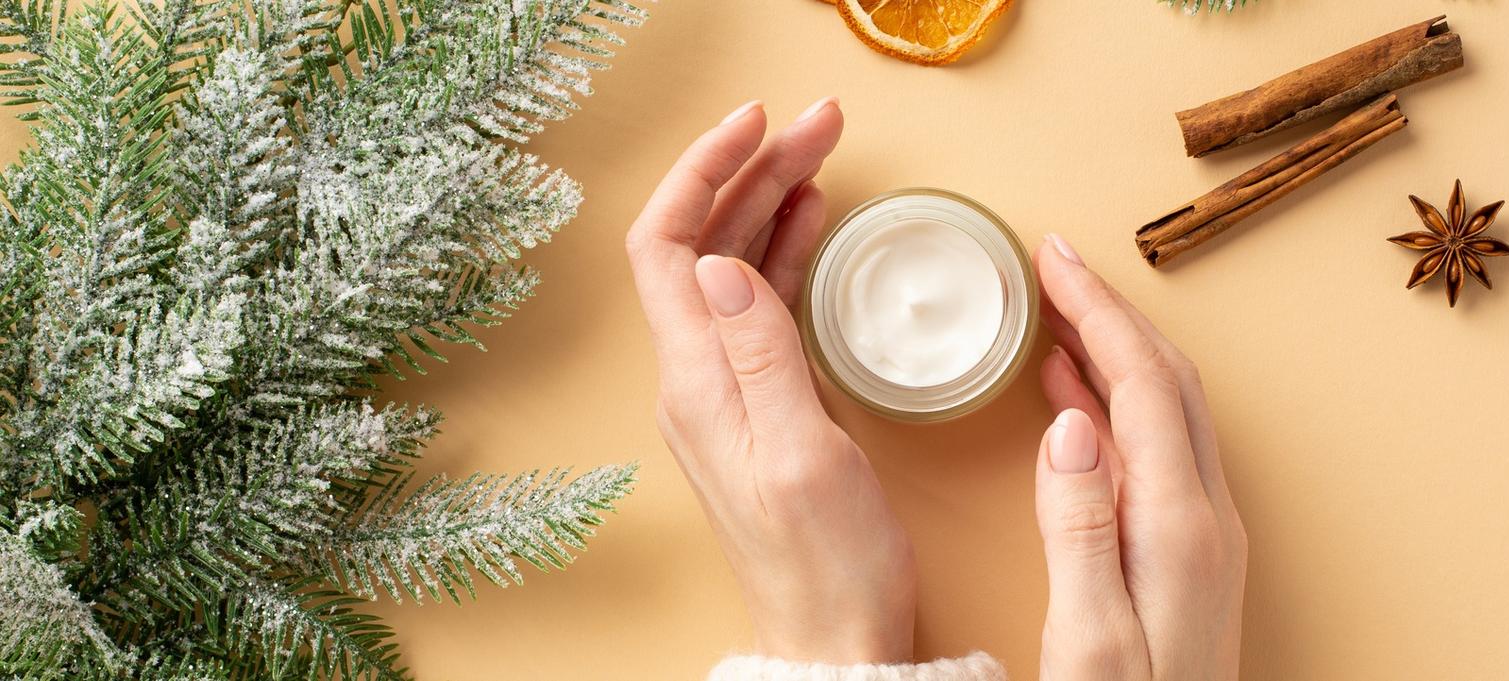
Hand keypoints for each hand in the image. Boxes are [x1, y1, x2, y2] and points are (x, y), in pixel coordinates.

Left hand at [624, 98, 915, 663]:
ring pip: (733, 270)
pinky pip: (760, 309)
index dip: (702, 174)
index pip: (667, 247)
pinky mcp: (761, 405)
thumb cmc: (827, 564)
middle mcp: (699, 379)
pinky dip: (785, 256)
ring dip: (771, 206)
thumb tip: (721, 262)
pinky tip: (813, 227)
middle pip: (704, 246)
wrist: (838, 639)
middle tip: (818, 127)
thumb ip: (760, 354)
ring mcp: (727, 390)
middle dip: (753, 173)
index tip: (755, 126)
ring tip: (821, 157)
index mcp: (697, 382)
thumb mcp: (801, 453)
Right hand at [1031, 235, 1247, 679]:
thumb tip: (1069, 423)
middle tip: (1055, 263)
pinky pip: (1156, 445)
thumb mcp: (1089, 635)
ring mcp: (1202, 532)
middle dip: (1110, 311)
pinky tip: (1073, 400)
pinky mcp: (1187, 550)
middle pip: (1167, 380)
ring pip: (1166, 407)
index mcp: (1179, 524)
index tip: (1055, 259)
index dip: (1098, 313)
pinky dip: (1113, 402)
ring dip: (1114, 350)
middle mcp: (1204, 516)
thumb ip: (1080, 526)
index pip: (1143, 385)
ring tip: (1057, 311)